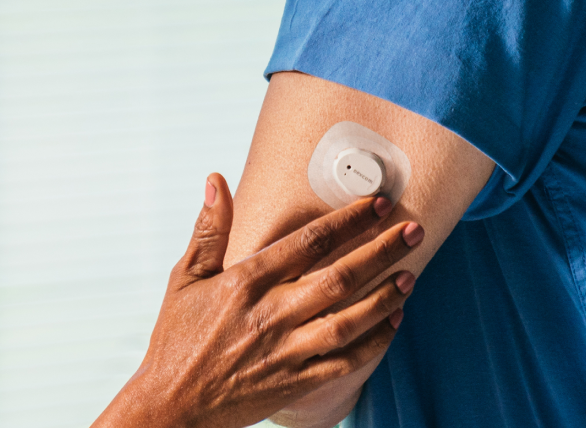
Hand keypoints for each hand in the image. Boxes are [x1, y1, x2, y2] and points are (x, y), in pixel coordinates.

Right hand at [91, 174, 422, 427]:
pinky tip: (392, 322)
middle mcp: (270, 315)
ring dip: (385, 296)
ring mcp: (285, 352)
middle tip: (414, 230)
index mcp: (244, 282)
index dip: (347, 220)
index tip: (376, 204)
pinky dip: (374, 342)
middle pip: (339, 277)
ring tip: (410, 274)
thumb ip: (209, 230)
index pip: (307, 242)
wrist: (172, 405)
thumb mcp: (184, 279)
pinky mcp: (295, 382)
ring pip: (349, 320)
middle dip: (381, 251)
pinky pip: (345, 361)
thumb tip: (217, 180)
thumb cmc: (176, 337)